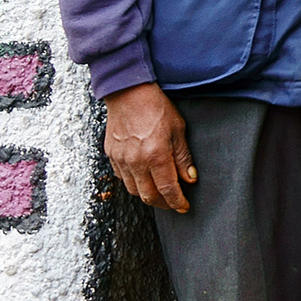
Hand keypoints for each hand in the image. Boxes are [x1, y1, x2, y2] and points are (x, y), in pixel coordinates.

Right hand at [103, 82, 195, 211]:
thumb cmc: (156, 108)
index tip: (184, 207)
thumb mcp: (178, 130)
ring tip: (160, 193)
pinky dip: (134, 183)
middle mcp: (136, 162)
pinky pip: (122, 178)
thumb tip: (189, 179)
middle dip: (163, 204)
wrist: (129, 93)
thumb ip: (183, 157)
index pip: (167, 189)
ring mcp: (121, 160)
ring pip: (133, 190)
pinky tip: (143, 179)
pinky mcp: (111, 156)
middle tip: (173, 203)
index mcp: (156, 156)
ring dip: (147, 195)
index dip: (177, 202)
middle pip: (148, 196)